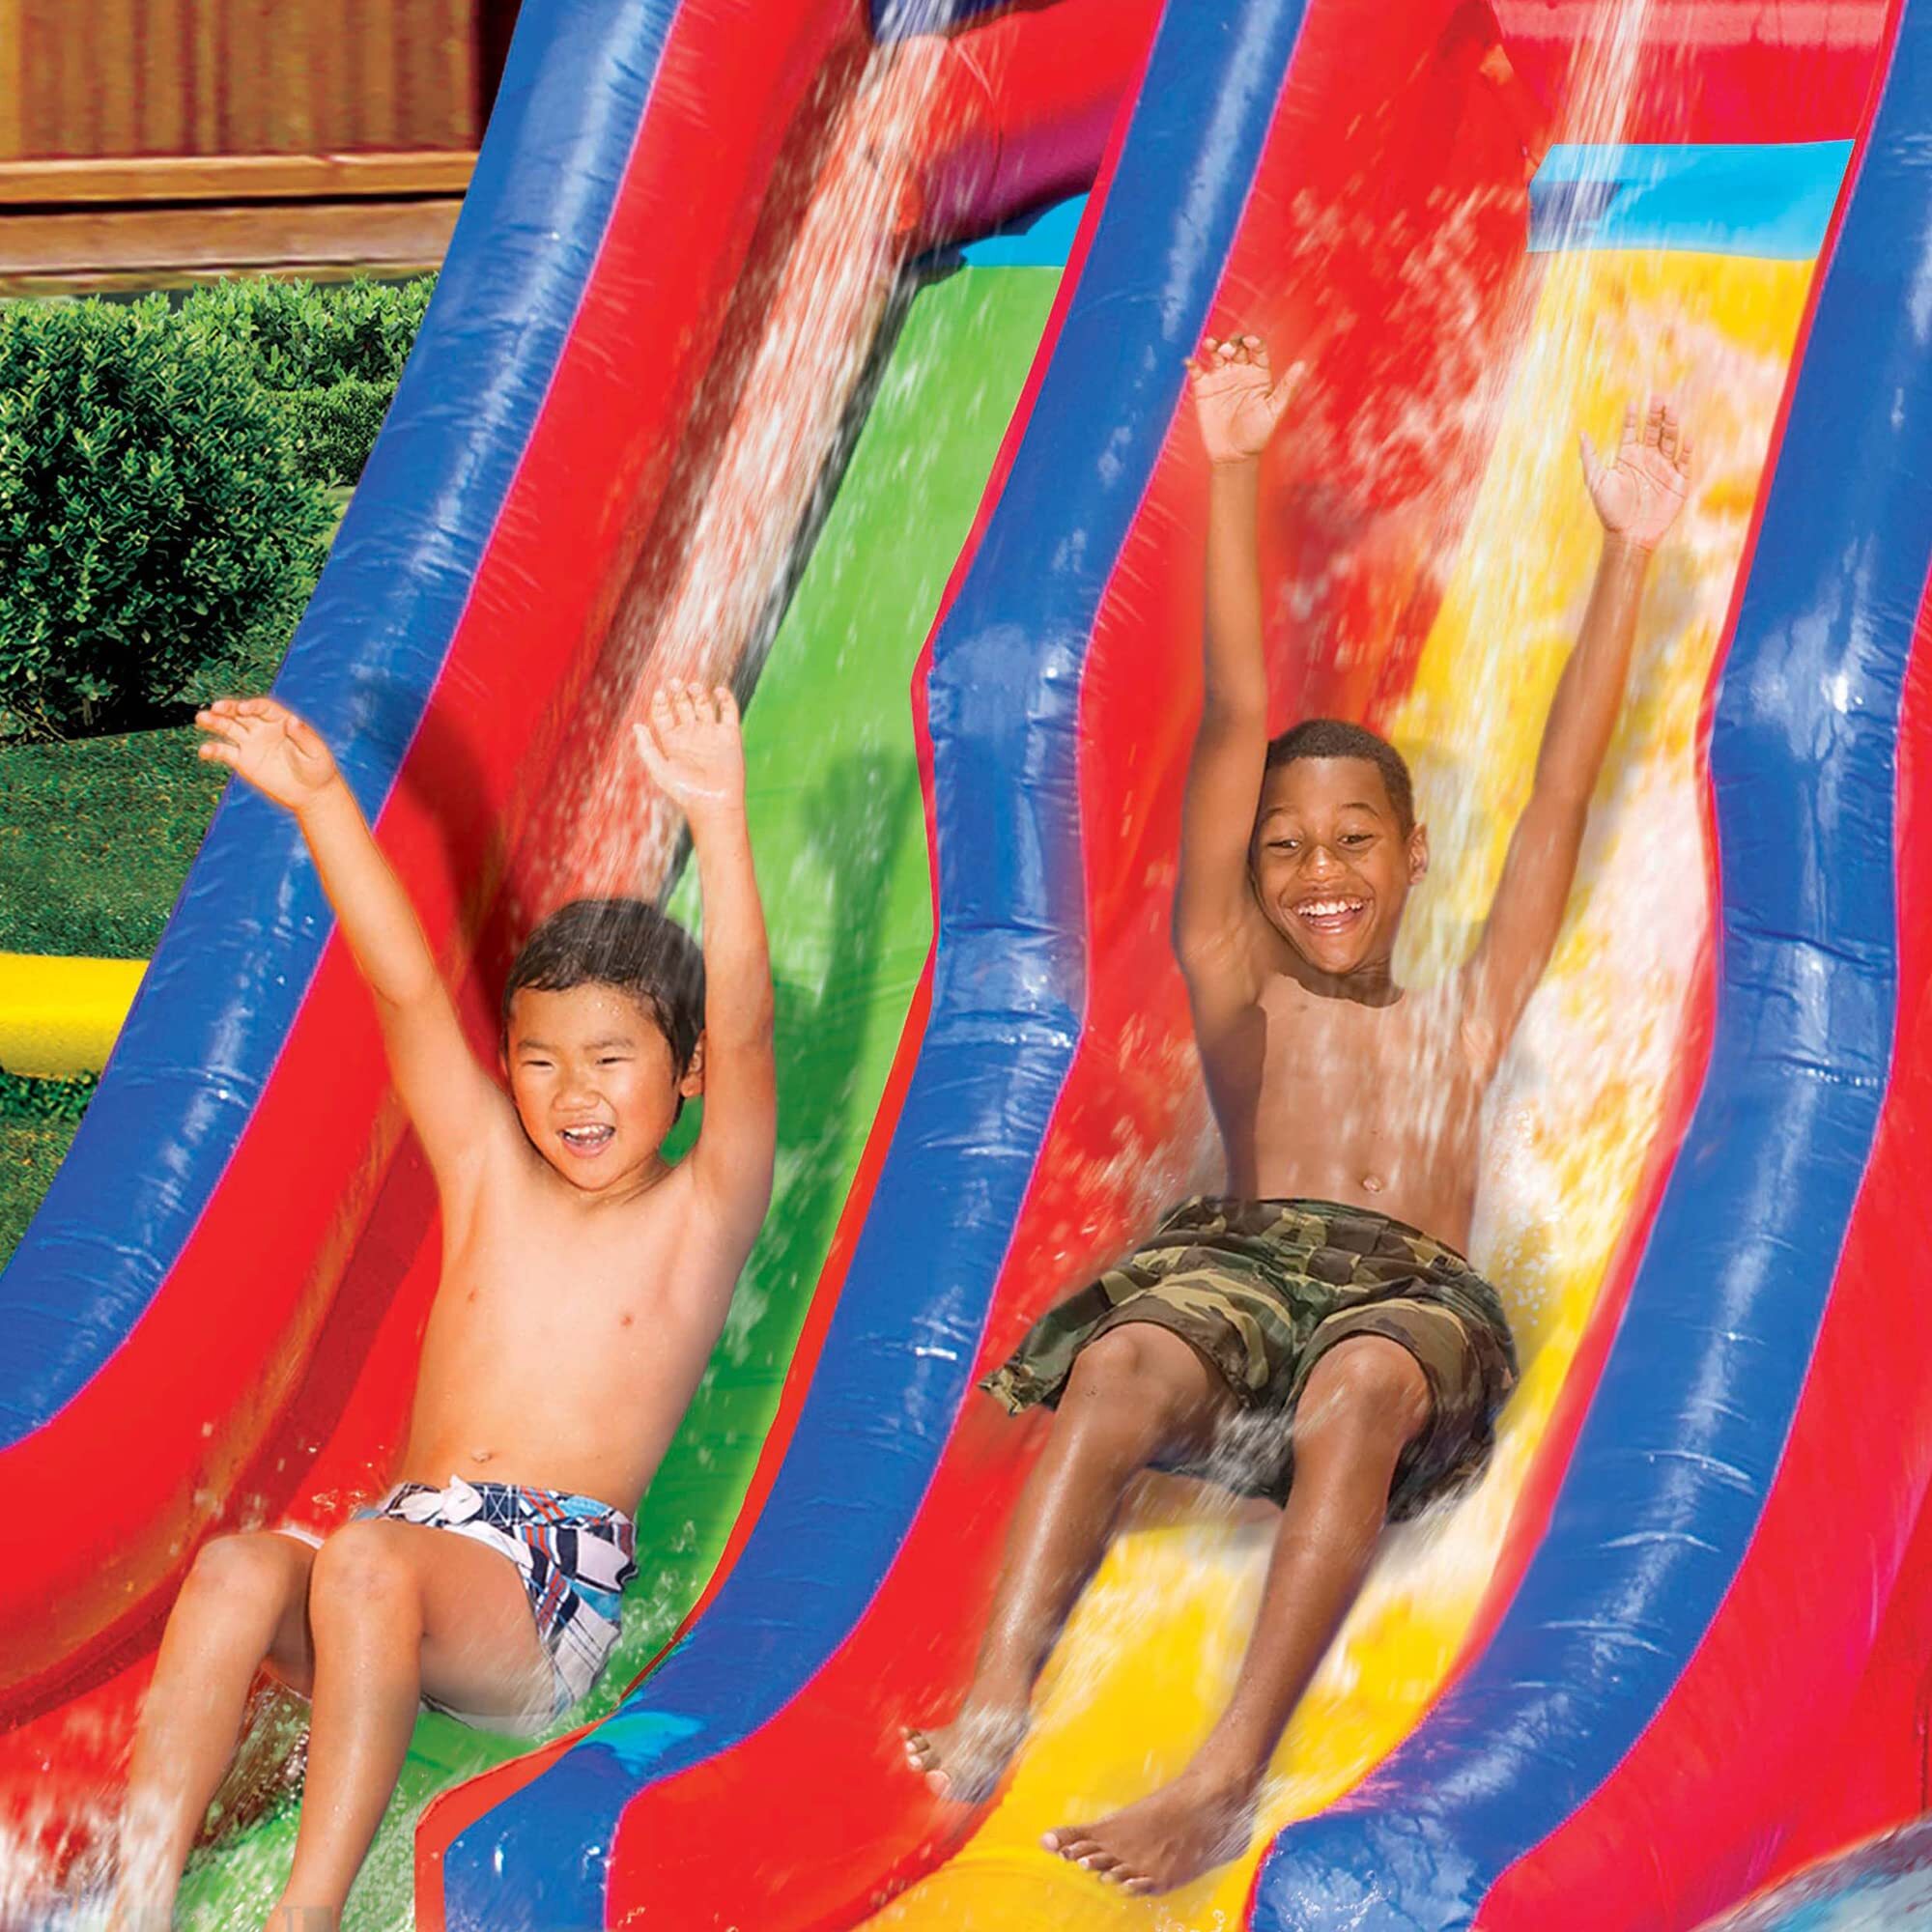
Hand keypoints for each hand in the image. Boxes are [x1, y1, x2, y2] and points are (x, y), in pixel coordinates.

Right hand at [195, 697, 338, 809]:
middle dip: (228, 708)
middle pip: (242, 713)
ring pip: (229, 728)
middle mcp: (263, 728)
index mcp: (281, 721)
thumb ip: (303, 736)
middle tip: (215, 707)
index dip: (252, 706)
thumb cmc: (318, 769)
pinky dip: (213, 750)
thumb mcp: (316, 752)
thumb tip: (292, 720)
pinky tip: (204, 751)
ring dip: (214, 722)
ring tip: (201, 718)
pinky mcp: (243, 761)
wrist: (311, 793)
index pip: (263, 708)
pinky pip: (225, 752)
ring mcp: (251, 743)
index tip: (243, 709)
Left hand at [634, 679, 745, 820]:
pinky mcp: (730, 735)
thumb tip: (636, 725)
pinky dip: (725, 699)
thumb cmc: (685, 791)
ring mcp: (711, 733)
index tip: (659, 694)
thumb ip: (647, 748)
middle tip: (674, 682)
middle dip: (678, 693)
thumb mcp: (660, 769)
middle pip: (683, 705)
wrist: (715, 802)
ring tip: (693, 687)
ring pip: (704, 704)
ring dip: (698, 693)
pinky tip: (717, 692)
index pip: (664, 714)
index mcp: (673, 741)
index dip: (661, 702)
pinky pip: (728, 711)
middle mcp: (692, 735)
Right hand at [1186, 334, 1297, 465]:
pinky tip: (1190, 362)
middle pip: (1236, 347)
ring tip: (1211, 345)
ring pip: (1216, 354)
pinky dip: (1192, 364)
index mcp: (1259, 374)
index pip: (1257, 349)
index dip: (1253, 341)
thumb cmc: (1258, 435)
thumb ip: (1288, 387)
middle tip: (1228, 350)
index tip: (1249, 342)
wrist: (1234, 455)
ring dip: (1213, 345)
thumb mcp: (1275, 410)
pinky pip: (1197, 371)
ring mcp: (1221, 379)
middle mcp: (1240, 372)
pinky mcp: (1204, 389)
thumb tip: (1303, 365)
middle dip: (1232, 343)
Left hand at [1581, 399, 1691, 551]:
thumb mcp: (1596, 481)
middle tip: (1658, 397)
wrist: (1628, 535)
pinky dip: (1686, 450)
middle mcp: (1647, 458)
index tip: (1633, 403)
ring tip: (1672, 410)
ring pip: (1670, 440)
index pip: (1632, 430)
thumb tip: (1582, 433)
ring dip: (1672, 425)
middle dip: (1657, 414)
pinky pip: (1684, 461)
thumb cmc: (1610, 510)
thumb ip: (1590, 457)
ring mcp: (1664, 468)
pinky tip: (1686, 438)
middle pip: (1655, 430)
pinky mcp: (1678, 481)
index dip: (1632, 417)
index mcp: (1628, 456)